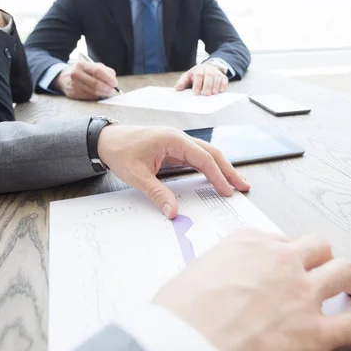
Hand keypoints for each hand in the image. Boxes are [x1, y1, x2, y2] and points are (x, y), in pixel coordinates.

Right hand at [54, 61, 117, 99]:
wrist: (63, 77)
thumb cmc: (83, 71)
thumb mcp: (92, 66)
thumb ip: (105, 71)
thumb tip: (113, 80)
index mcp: (82, 65)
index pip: (98, 72)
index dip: (108, 79)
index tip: (115, 84)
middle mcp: (76, 74)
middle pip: (96, 84)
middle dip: (107, 89)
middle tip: (112, 91)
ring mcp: (73, 85)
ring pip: (93, 93)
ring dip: (103, 94)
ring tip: (108, 93)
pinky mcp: (73, 94)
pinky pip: (89, 97)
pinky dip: (97, 97)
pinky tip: (99, 95)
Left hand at [97, 125, 250, 218]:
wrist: (106, 140)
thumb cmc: (120, 151)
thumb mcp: (137, 175)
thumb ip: (157, 193)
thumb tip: (173, 213)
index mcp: (173, 139)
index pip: (203, 158)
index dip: (217, 176)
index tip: (227, 191)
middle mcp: (180, 138)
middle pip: (212, 153)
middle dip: (229, 170)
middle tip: (243, 186)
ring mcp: (178, 143)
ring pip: (207, 155)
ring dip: (222, 169)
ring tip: (236, 184)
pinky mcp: (175, 149)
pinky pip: (197, 158)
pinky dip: (209, 168)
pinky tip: (217, 179)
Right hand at [154, 230, 350, 350]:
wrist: (184, 346)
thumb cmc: (179, 315)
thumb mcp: (193, 274)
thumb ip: (219, 270)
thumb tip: (222, 281)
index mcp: (250, 243)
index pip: (279, 239)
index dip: (285, 252)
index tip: (285, 261)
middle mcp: (281, 260)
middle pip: (317, 246)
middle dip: (322, 255)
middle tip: (324, 265)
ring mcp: (302, 294)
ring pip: (342, 271)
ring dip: (350, 278)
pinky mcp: (315, 333)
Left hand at [175, 64, 227, 95]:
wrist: (208, 68)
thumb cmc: (196, 75)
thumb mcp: (188, 76)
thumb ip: (182, 82)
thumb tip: (177, 89)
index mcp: (198, 69)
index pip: (198, 75)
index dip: (198, 84)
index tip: (197, 93)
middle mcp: (208, 70)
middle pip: (209, 76)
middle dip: (208, 85)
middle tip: (206, 94)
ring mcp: (216, 73)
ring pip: (217, 78)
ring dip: (215, 87)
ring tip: (212, 94)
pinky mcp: (223, 76)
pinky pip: (224, 80)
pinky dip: (223, 86)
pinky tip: (220, 91)